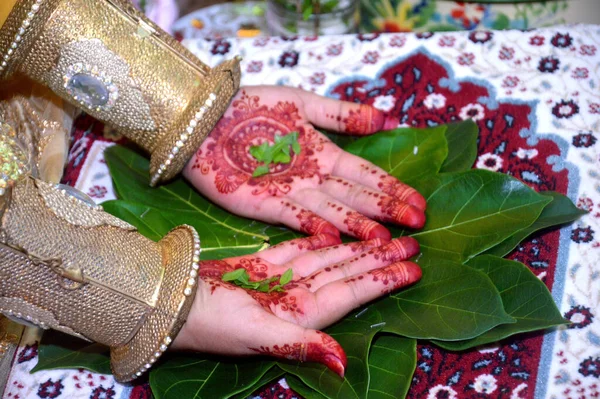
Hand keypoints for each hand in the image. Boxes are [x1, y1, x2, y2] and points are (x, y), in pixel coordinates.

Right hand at [172, 234, 421, 376]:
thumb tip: (342, 363)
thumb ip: (300, 345)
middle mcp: (298, 297)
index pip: (352, 294)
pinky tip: (343, 232)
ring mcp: (282, 280)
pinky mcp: (264, 264)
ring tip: (388, 235)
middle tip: (414, 242)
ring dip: (358, 247)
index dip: (383, 281)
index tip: (415, 268)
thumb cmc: (211, 323)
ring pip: (329, 258)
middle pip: (348, 273)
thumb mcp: (257, 335)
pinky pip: (302, 248)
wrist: (171, 302)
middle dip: (380, 260)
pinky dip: (323, 240)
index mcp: (302, 315)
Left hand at [183, 86, 425, 240]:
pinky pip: (294, 217)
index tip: (419, 202)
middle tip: (418, 224)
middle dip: (387, 210)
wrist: (207, 117)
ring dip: (358, 225)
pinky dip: (314, 226)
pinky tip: (335, 236)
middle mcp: (313, 178)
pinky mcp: (265, 205)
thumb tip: (385, 117)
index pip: (366, 174)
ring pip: (332, 210)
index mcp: (324, 154)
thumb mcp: (302, 103)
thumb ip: (340, 114)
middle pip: (356, 196)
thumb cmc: (252, 107)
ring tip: (384, 238)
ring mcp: (290, 194)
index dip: (392, 188)